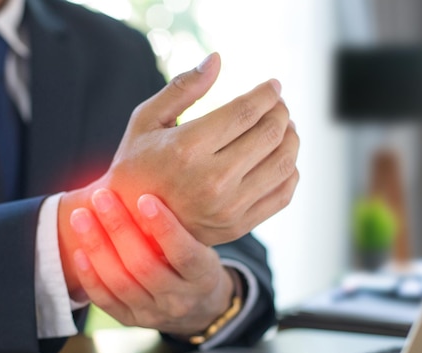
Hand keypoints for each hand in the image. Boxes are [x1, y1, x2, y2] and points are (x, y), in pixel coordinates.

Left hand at [69, 188, 236, 335]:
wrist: (200, 308)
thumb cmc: (198, 264)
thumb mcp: (204, 245)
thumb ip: (182, 224)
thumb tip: (151, 178)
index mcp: (202, 277)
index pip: (184, 254)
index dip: (164, 227)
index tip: (145, 198)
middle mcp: (179, 299)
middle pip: (144, 266)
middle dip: (120, 229)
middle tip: (103, 197)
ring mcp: (153, 314)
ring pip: (121, 282)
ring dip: (98, 246)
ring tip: (82, 216)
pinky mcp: (132, 321)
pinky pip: (106, 300)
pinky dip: (90, 275)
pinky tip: (80, 250)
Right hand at [96, 52, 298, 244]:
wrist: (130, 223)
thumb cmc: (136, 165)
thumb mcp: (146, 120)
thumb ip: (183, 88)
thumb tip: (217, 58)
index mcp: (187, 148)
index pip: (245, 112)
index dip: (266, 93)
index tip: (273, 85)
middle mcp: (212, 180)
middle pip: (269, 135)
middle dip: (280, 112)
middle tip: (278, 104)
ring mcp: (228, 207)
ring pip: (282, 164)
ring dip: (291, 138)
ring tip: (284, 126)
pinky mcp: (238, 226)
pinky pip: (282, 195)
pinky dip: (290, 171)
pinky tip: (281, 156)